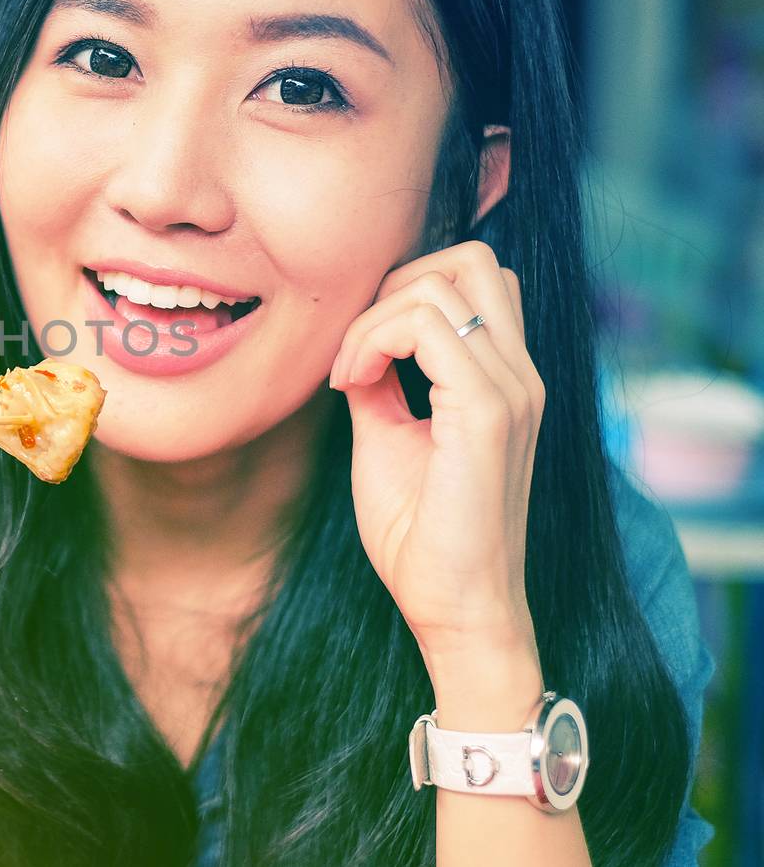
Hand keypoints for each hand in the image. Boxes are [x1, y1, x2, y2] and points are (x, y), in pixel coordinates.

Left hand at [329, 241, 544, 664]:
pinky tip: (350, 385)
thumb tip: (356, 342)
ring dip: (374, 316)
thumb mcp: (386, 437)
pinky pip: (426, 326)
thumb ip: (380, 382)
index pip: (470, 280)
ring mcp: (512, 388)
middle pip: (470, 259)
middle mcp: (519, 373)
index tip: (352, 362)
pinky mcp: (489, 412)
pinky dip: (372, 340)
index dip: (398, 297)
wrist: (455, 609)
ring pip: (443, 282)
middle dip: (393, 285)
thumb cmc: (422, 536)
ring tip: (349, 374)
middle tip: (354, 350)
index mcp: (503, 378)